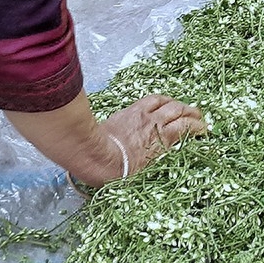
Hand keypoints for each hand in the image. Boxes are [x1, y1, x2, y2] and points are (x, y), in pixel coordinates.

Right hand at [6, 91, 204, 186]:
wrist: (99, 160)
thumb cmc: (89, 150)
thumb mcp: (89, 135)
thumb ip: (83, 130)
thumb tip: (57, 126)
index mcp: (129, 114)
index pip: (152, 102)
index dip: (164, 103)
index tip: (169, 107)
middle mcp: (145, 117)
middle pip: (170, 105)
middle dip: (183, 107)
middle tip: (192, 112)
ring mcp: (157, 128)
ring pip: (182, 114)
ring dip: (194, 116)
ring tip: (202, 121)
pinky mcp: (165, 141)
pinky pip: (187, 130)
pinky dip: (198, 128)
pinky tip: (205, 131)